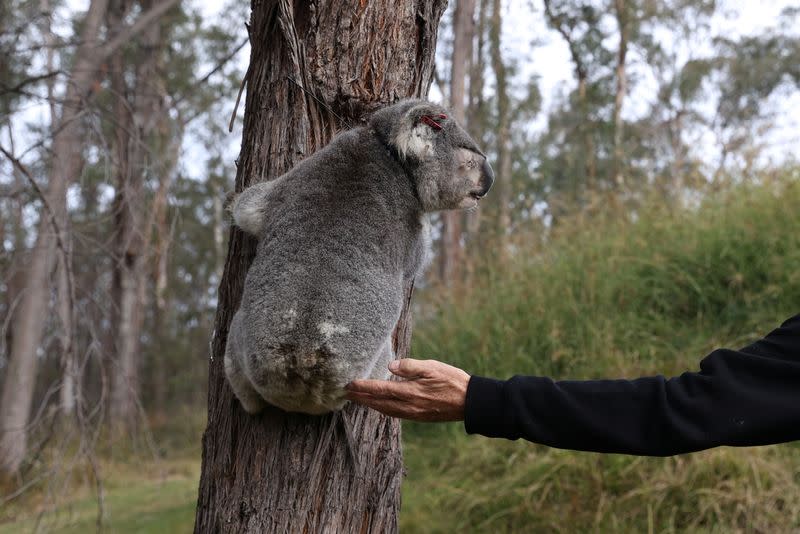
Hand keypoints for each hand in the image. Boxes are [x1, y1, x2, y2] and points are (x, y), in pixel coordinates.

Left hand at [345, 358, 469, 421]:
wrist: (469, 402)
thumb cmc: (452, 381)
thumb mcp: (432, 367)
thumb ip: (410, 366)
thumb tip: (390, 366)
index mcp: (410, 392)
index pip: (380, 389)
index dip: (363, 387)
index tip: (350, 384)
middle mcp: (409, 406)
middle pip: (379, 403)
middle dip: (362, 398)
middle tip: (347, 393)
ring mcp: (414, 413)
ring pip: (386, 410)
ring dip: (371, 405)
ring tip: (360, 399)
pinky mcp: (419, 417)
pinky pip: (395, 414)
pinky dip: (384, 409)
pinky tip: (381, 405)